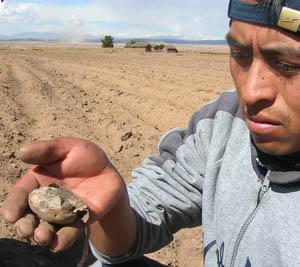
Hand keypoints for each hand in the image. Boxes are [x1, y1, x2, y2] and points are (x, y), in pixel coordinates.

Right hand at [1, 137, 125, 251]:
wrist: (108, 171)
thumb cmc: (85, 157)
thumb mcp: (68, 147)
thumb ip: (47, 150)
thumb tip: (21, 152)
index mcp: (38, 182)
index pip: (21, 194)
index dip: (14, 204)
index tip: (11, 214)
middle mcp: (46, 201)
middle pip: (29, 216)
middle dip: (24, 225)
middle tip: (26, 229)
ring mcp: (62, 213)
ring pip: (46, 228)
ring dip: (41, 235)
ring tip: (42, 236)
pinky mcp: (78, 221)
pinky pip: (68, 233)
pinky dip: (62, 240)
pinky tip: (58, 243)